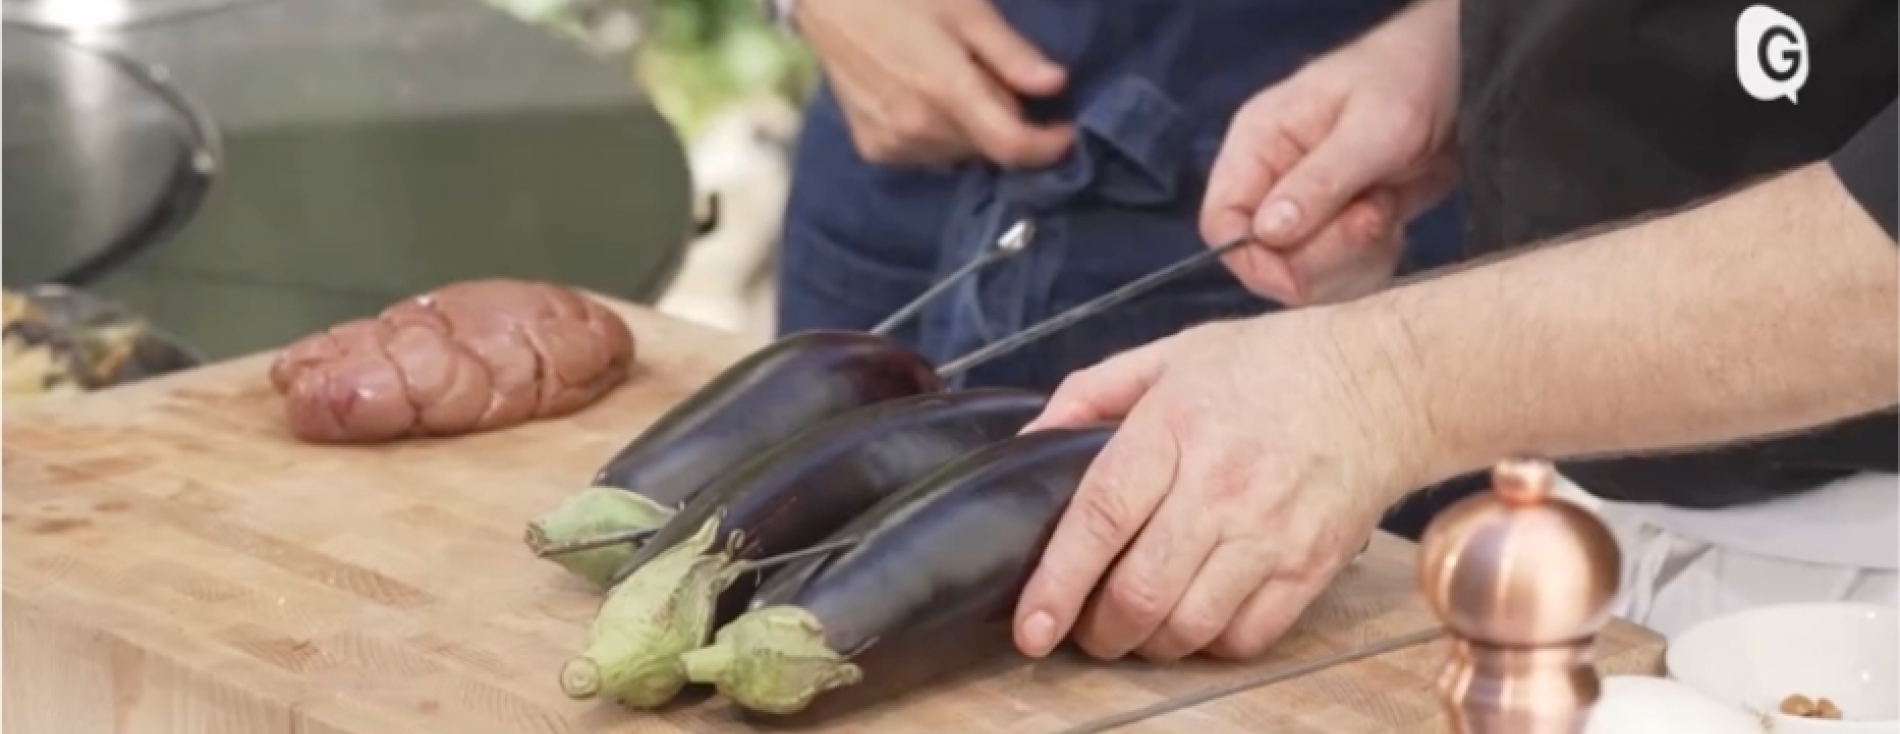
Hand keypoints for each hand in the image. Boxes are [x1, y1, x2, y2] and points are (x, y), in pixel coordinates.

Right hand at [795, 0, 1074, 166]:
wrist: (826, 0)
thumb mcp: (965, 8)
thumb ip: (1009, 53)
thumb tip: (1055, 84)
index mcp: (946, 91)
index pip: (1011, 146)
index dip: (1047, 146)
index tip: (1064, 131)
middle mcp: (918, 128)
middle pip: (987, 147)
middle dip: (1005, 122)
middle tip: (995, 79)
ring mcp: (892, 143)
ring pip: (959, 153)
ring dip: (972, 130)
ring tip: (956, 84)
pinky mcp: (873, 148)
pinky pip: (926, 154)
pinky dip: (939, 135)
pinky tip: (926, 99)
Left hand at [1010, 310, 1430, 661]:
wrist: (1385, 383)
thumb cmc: (1272, 366)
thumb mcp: (1174, 354)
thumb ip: (1092, 392)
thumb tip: (1030, 440)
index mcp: (1175, 426)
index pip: (1101, 517)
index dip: (1057, 581)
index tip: (1030, 624)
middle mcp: (1221, 485)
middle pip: (1140, 591)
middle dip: (1098, 630)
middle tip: (1084, 628)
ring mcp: (1271, 532)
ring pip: (1188, 627)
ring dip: (1149, 643)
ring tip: (1137, 627)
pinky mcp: (1310, 567)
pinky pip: (1246, 638)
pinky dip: (1209, 644)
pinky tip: (1198, 616)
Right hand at [1200, 0, 1460, 304]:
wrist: (1460, 78)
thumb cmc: (1410, 82)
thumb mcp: (1373, 129)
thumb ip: (1320, 181)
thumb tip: (1267, 233)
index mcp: (1257, 145)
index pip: (1221, 220)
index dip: (1253, 260)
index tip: (1300, 279)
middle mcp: (1270, 181)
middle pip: (1264, 259)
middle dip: (1322, 255)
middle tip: (1372, 217)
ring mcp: (1304, 208)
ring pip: (1301, 275)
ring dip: (1350, 261)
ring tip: (1382, 210)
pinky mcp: (1337, 228)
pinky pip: (1337, 277)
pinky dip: (1367, 266)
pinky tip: (1389, 226)